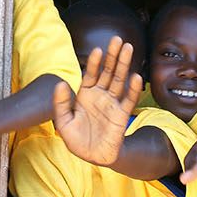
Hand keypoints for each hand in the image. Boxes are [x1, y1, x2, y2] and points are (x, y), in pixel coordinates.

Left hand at [52, 36, 144, 166]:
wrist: (92, 157)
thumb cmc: (77, 140)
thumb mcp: (63, 122)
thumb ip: (60, 104)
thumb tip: (60, 83)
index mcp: (86, 94)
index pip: (91, 74)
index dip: (94, 62)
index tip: (98, 50)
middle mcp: (100, 95)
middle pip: (108, 72)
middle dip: (112, 56)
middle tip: (117, 39)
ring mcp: (112, 104)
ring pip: (119, 80)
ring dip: (124, 65)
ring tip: (128, 48)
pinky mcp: (121, 115)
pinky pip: (128, 100)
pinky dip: (133, 89)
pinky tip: (136, 77)